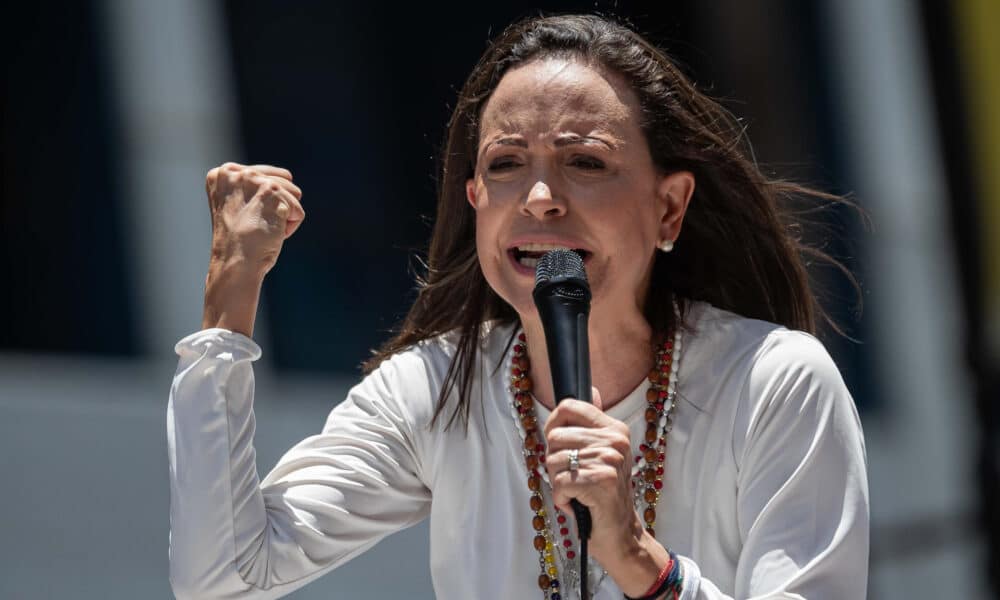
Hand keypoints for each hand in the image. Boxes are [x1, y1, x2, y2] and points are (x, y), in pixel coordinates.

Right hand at [201, 162, 304, 334]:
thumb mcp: (238, 205)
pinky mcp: (272, 193)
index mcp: (223, 173)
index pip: (267, 174)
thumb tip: (287, 176)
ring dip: (285, 216)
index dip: (268, 201)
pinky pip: (298, 211)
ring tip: (262, 229)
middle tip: (254, 224)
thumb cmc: (239, 242)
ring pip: (294, 194)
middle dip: (278, 207)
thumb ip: (253, 188)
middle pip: (285, 181)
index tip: (250, 218)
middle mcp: (237, 173)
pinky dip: (290, 227)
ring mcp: (254, 181)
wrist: (235, 263)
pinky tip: (270, 234)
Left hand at [543, 389, 669, 595]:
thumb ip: (593, 424)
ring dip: (558, 482)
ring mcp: (608, 460)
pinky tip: (577, 503)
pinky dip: (561, 499)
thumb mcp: (603, 453)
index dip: (553, 423)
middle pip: (554, 437)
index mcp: (614, 429)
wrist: (621, 532)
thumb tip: (593, 389)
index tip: (557, 442)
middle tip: (572, 477)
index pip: (569, 406)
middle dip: (554, 462)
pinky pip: (559, 483)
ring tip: (577, 491)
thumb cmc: (604, 494)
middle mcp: (614, 441)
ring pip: (553, 461)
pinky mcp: (599, 481)